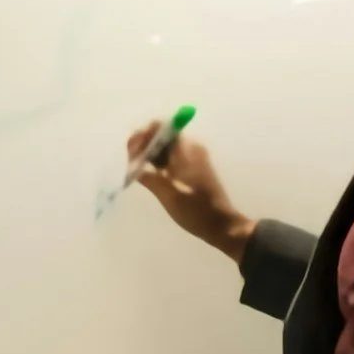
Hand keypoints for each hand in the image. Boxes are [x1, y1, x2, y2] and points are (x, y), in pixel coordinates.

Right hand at [125, 122, 255, 264]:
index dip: (142, 136)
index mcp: (186, 150)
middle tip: (131, 164)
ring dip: (148, 155)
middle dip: (143, 145)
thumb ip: (150, 177)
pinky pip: (170, 158)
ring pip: (164, 147)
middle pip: (160, 135)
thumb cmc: (197, 211)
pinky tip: (148, 175)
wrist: (222, 226)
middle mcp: (190, 148)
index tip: (132, 153)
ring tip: (136, 171)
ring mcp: (191, 158)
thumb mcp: (169, 195)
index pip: (160, 127)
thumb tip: (133, 167)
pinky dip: (157, 163)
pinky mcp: (191, 168)